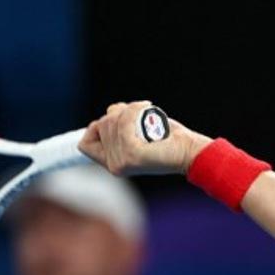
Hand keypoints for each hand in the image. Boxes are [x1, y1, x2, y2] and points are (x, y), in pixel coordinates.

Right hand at [77, 101, 210, 175]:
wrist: (189, 151)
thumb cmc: (167, 140)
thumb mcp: (137, 131)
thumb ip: (120, 125)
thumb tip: (111, 111)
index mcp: (113, 164)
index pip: (85, 144)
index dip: (96, 127)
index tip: (114, 117)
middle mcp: (114, 166)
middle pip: (99, 127)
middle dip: (118, 113)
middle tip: (140, 114)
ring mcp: (121, 162)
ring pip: (110, 122)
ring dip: (129, 109)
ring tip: (146, 112)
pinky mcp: (132, 154)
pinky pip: (124, 122)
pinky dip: (135, 109)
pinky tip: (147, 108)